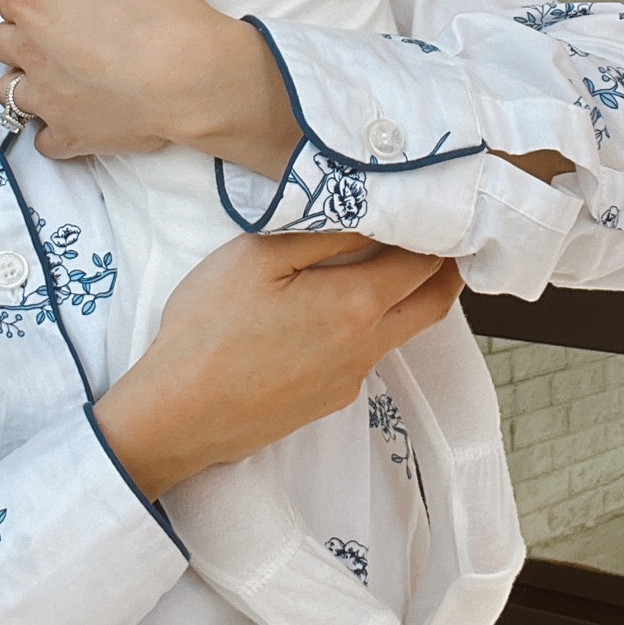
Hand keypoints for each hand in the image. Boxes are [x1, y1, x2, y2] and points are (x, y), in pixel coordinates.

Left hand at [0, 0, 300, 175]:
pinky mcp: (70, 135)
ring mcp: (46, 97)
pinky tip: (80, 114)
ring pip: (13, 91)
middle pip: (4, 41)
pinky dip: (57, 129)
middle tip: (70, 31)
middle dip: (27, 37)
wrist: (192, 73)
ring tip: (66, 72)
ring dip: (31, 81)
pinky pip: (45, 138)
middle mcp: (24, 50)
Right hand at [92, 231, 462, 501]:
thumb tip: (374, 214)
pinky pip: (363, 356)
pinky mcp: (327, 401)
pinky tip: (323, 313)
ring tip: (379, 264)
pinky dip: (364, 327)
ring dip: (404, 298)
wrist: (178, 415)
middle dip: (444, 270)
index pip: (426, 264)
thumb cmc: (211, 327)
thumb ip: (324, 232)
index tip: (434, 209)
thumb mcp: (260, 256)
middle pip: (432, 305)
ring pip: (399, 332)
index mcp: (357, 304)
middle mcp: (367, 346)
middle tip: (438, 238)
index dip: (437, 233)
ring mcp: (349, 380)